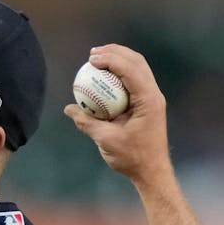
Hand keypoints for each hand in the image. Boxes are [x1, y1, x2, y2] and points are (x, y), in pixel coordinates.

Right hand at [63, 44, 175, 186]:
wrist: (152, 172)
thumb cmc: (132, 158)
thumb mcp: (106, 140)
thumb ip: (87, 122)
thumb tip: (69, 108)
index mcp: (148, 100)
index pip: (130, 69)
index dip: (110, 59)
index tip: (91, 60)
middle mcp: (154, 95)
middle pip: (137, 61)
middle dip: (115, 52)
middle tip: (93, 54)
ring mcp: (153, 98)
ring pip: (138, 68)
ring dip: (119, 59)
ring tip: (98, 58)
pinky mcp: (149, 103)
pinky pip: (135, 81)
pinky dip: (120, 74)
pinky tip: (104, 77)